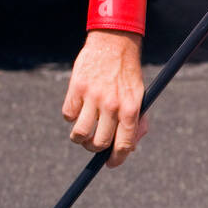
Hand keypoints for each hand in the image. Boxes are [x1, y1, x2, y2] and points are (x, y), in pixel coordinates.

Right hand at [62, 31, 148, 168]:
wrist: (114, 43)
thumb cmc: (127, 74)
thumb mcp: (140, 95)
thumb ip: (137, 122)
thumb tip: (129, 149)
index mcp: (131, 109)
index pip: (123, 145)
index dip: (116, 159)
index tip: (110, 164)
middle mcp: (112, 105)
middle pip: (98, 144)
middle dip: (94, 148)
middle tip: (94, 142)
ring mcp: (93, 97)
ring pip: (79, 134)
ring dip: (79, 137)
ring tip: (83, 129)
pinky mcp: (76, 89)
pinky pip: (68, 115)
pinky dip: (71, 116)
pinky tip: (79, 106)